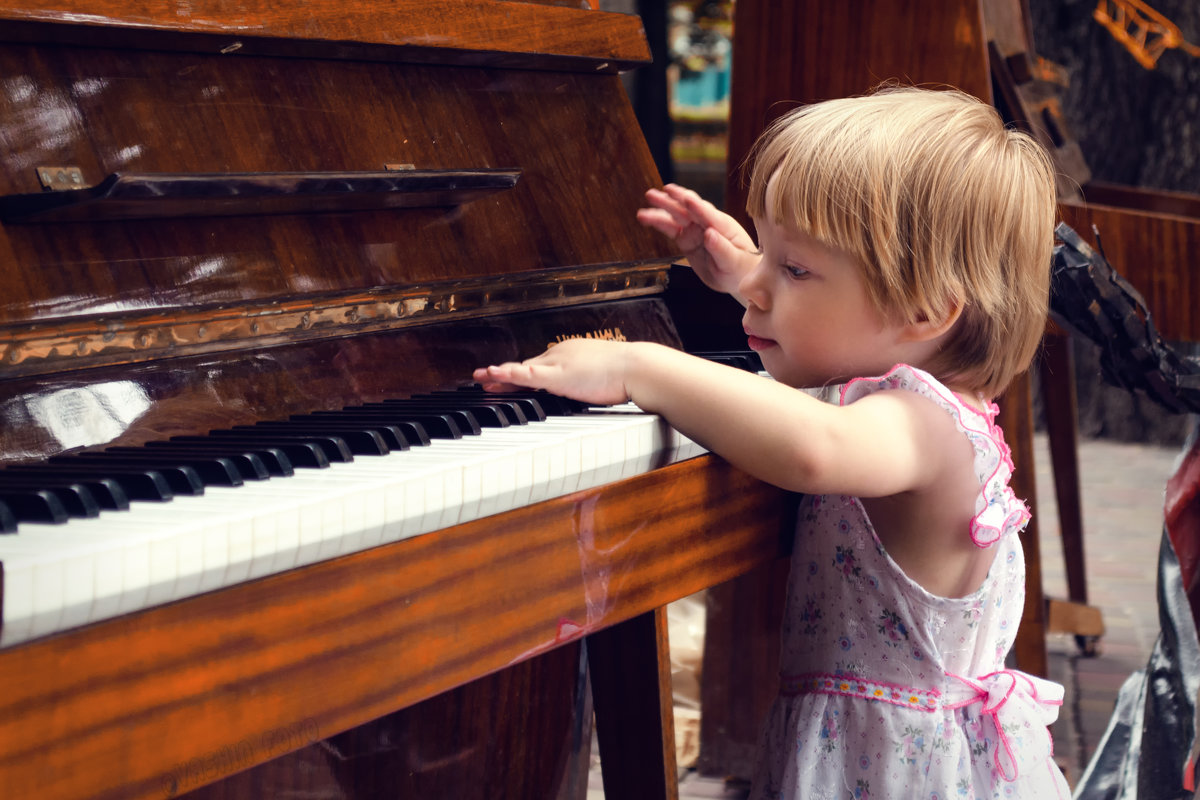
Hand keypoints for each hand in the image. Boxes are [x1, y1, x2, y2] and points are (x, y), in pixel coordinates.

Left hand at [472, 339, 634, 405]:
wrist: (640, 369)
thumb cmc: (630, 375)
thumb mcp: (606, 377)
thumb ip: (593, 383)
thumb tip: (593, 393)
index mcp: (573, 354)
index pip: (541, 364)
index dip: (521, 372)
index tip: (508, 377)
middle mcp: (562, 354)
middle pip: (527, 365)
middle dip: (504, 373)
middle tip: (484, 377)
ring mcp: (559, 364)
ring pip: (522, 368)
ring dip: (499, 373)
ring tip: (479, 376)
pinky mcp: (559, 376)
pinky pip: (527, 375)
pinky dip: (508, 374)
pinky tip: (492, 374)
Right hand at [636, 184, 759, 300]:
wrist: (737, 275)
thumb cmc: (740, 267)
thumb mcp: (734, 262)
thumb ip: (721, 248)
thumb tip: (709, 234)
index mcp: (723, 226)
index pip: (708, 214)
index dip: (696, 206)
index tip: (686, 198)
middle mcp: (707, 223)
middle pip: (688, 210)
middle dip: (673, 202)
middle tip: (658, 193)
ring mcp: (695, 230)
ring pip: (675, 217)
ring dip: (660, 212)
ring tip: (642, 212)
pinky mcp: (687, 239)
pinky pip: (670, 229)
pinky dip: (659, 223)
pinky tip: (646, 218)